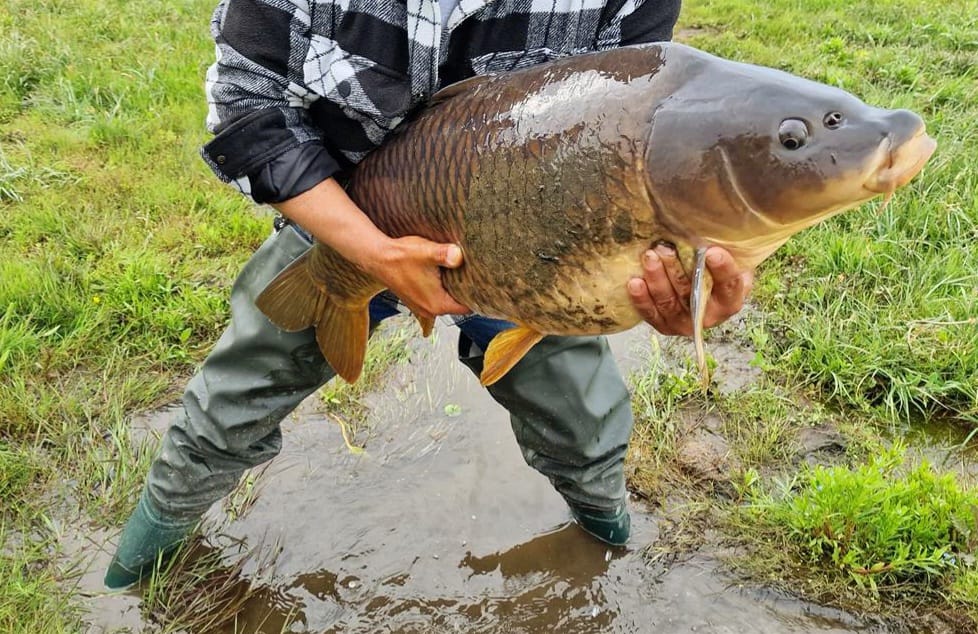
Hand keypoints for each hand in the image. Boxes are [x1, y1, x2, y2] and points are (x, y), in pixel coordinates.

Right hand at [368, 236, 470, 319]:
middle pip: (458, 305)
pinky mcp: (415, 300)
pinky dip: (441, 289)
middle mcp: (430, 310)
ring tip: (460, 274)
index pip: (467, 308)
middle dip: (465, 292)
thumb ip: (446, 254)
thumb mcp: (427, 252)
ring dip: (452, 290)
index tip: (484, 284)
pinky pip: (435, 298)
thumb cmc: (401, 256)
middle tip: (475, 275)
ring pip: (446, 301)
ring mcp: (421, 307)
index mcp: (437, 304)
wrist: (378, 257)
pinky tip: (442, 275)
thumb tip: (459, 256)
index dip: (477, 296)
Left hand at [626, 244, 753, 335]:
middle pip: (692, 293)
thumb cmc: (714, 269)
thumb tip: (711, 227)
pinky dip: (642, 298)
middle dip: (676, 270)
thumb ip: (725, 247)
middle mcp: (709, 316)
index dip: (722, 269)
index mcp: (730, 300)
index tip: (711, 252)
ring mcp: (684, 323)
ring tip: (649, 257)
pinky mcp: (664, 325)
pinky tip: (634, 282)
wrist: (700, 290)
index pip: (729, 285)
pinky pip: (651, 313)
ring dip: (657, 279)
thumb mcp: (727, 257)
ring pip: (668, 303)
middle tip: (665, 248)